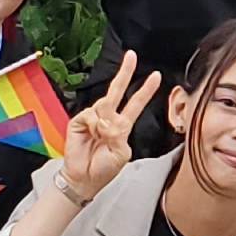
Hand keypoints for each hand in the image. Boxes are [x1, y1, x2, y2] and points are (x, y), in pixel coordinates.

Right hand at [63, 52, 157, 204]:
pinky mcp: (79, 120)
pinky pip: (90, 115)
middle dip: (125, 72)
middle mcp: (108, 119)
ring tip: (101, 139)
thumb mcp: (120, 154)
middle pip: (117, 90)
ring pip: (104, 106)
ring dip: (105, 124)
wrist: (83, 179)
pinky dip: (93, 125)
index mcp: (121, 126)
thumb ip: (118, 135)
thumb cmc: (103, 169)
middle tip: (131, 56)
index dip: (145, 90)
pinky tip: (91, 135)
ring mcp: (93, 118)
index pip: (135, 104)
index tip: (156, 76)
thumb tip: (107, 121)